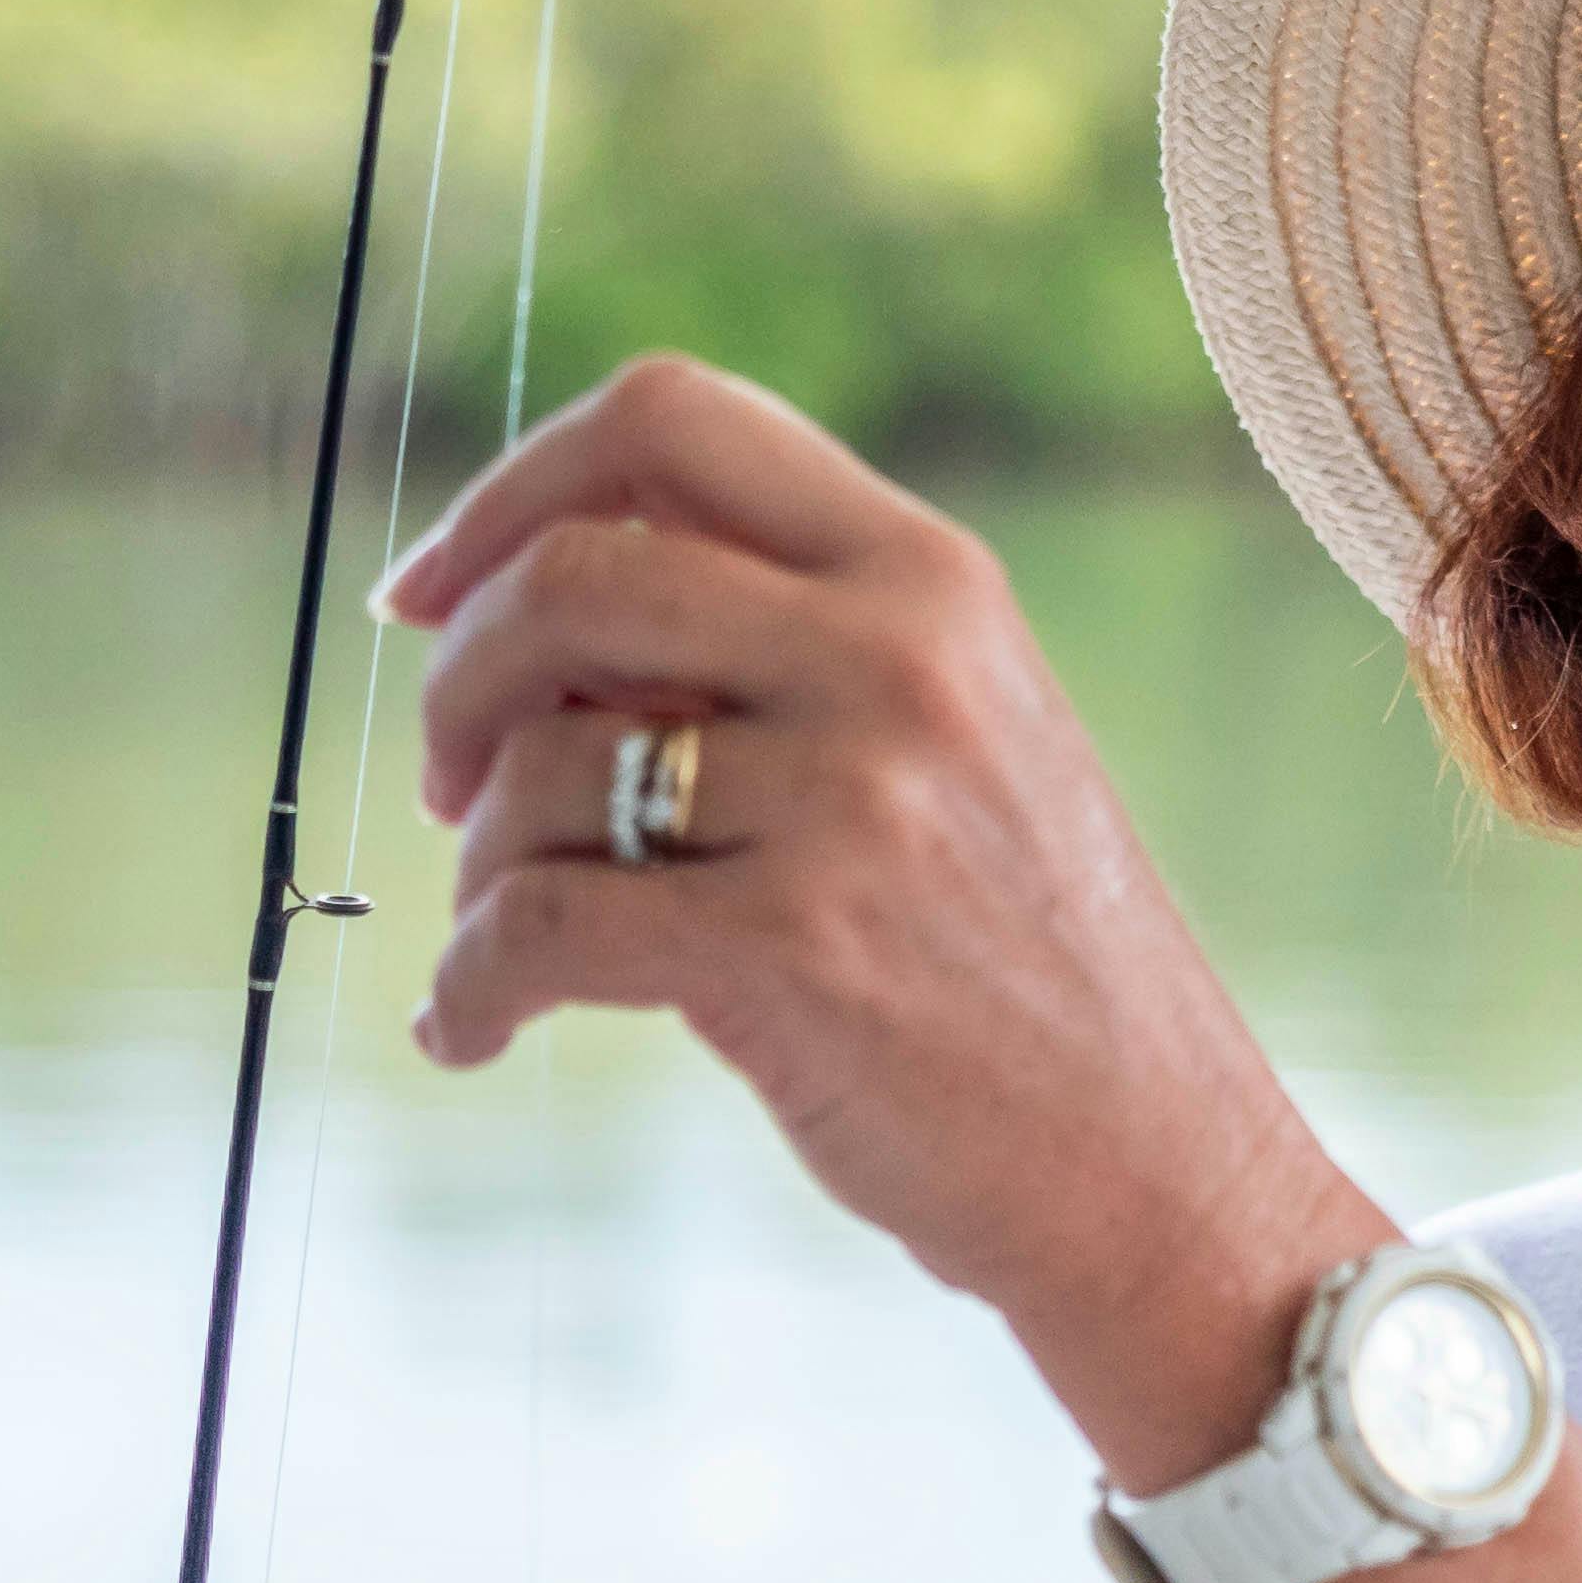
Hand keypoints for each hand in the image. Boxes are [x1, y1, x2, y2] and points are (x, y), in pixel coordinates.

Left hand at [382, 356, 1371, 1483]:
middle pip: (570, 574)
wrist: (1152, 1166)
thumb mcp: (946, 740)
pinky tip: (467, 1033)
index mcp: (929, 575)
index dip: (510, 490)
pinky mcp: (792, 949)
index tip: (430, 592)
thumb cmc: (1017, 962)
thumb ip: (774, 649)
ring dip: (477, 864)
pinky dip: (464, 989)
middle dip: (458, 681)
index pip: (673, 417)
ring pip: (540, 766)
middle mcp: (894, 656)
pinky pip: (534, 929)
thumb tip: (512, 613)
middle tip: (446, 784)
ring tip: (507, 937)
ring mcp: (849, 800)